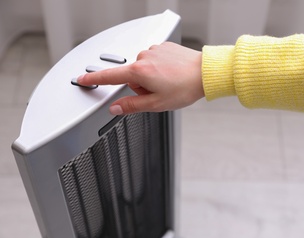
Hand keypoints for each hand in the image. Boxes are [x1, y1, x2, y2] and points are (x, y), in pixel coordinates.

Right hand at [77, 42, 203, 114]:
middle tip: (158, 93)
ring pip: (143, 68)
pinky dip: (159, 68)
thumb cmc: (185, 88)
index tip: (81, 79)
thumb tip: (115, 108)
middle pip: (131, 76)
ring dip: (150, 78)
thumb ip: (132, 106)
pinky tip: (171, 74)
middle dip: (140, 87)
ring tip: (168, 83)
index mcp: (139, 72)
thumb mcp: (156, 104)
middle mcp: (144, 57)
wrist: (205, 73)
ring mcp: (154, 50)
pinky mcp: (164, 46)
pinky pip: (154, 60)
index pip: (110, 77)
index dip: (94, 80)